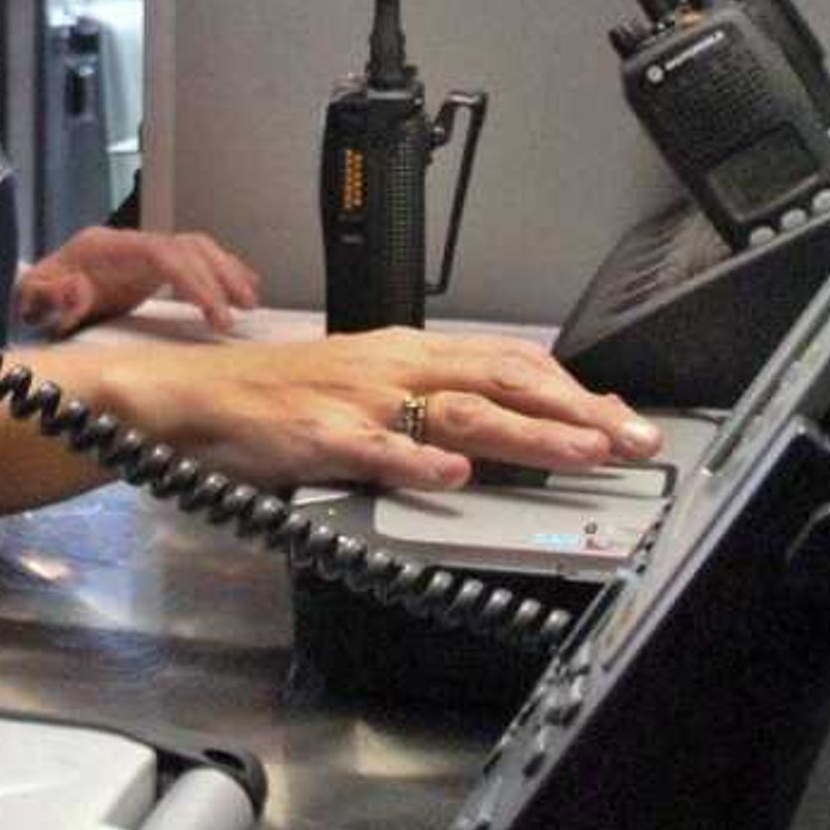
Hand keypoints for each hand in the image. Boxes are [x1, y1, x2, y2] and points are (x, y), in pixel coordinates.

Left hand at [16, 226, 262, 336]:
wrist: (41, 283)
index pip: (163, 253)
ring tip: (251, 302)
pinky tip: (245, 286)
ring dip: (227, 271)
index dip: (193, 278)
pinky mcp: (153, 261)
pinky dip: (222, 269)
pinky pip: (195, 256)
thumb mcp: (33, 298)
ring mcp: (144, 249)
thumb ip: (49, 295)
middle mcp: (131, 242)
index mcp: (107, 247)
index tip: (215, 310)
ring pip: (197, 246)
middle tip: (238, 315)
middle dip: (218, 279)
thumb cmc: (41, 293)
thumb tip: (75, 291)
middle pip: (188, 247)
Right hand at [112, 331, 659, 496]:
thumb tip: (508, 421)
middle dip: (575, 411)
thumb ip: (434, 400)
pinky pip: (377, 450)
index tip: (620, 418)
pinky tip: (455, 477)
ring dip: (528, 434)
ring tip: (580, 453)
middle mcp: (395, 368)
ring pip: (460, 411)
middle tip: (630, 440)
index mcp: (409, 353)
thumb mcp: (370, 385)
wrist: (200, 396)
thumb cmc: (282, 398)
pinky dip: (419, 463)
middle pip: (503, 378)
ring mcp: (361, 401)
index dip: (573, 390)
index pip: (511, 361)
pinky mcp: (321, 437)